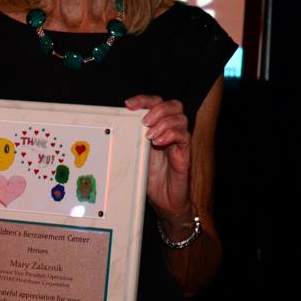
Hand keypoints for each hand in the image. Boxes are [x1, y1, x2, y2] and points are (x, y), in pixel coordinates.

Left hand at [125, 95, 193, 224]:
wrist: (164, 200)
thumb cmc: (150, 177)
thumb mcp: (135, 154)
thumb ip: (130, 139)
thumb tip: (115, 126)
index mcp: (157, 127)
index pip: (156, 103)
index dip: (144, 99)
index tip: (129, 104)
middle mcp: (170, 131)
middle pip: (173, 105)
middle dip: (157, 108)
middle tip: (144, 120)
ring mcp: (179, 142)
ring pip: (180, 118)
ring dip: (163, 122)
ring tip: (149, 135)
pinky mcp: (185, 153)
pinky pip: (183, 136)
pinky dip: (170, 135)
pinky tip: (158, 143)